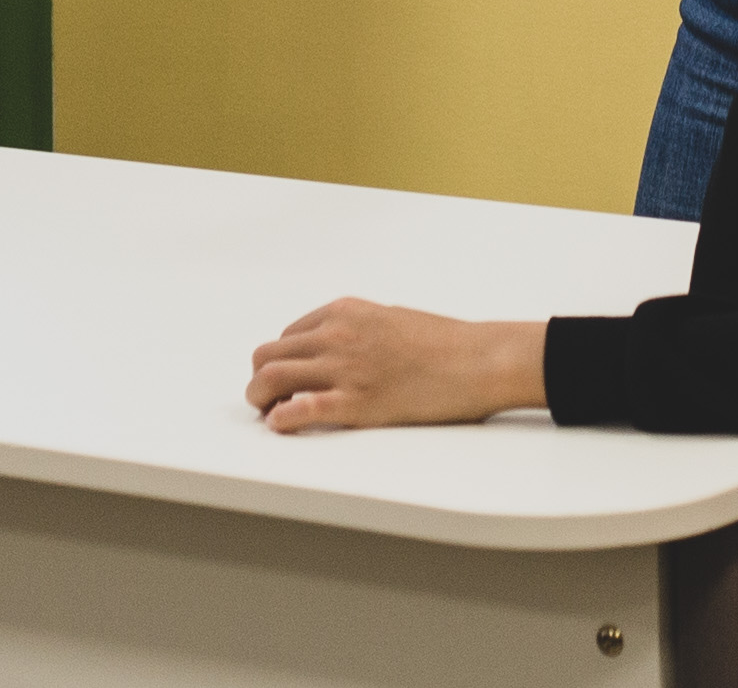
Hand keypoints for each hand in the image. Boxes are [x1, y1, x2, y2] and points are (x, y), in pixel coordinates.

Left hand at [246, 299, 545, 432]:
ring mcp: (344, 369)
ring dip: (259, 398)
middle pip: (269, 356)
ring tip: (267, 413)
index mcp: (344, 312)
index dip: (283, 361)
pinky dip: (280, 419)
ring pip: (271, 379)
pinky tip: (279, 425)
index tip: (287, 379)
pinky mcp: (356, 403)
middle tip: (267, 399)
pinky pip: (299, 410)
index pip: (289, 337)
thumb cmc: (445, 342)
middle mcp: (336, 336)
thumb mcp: (390, 318)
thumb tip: (338, 350)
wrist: (478, 360)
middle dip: (262, 378)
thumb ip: (357, 330)